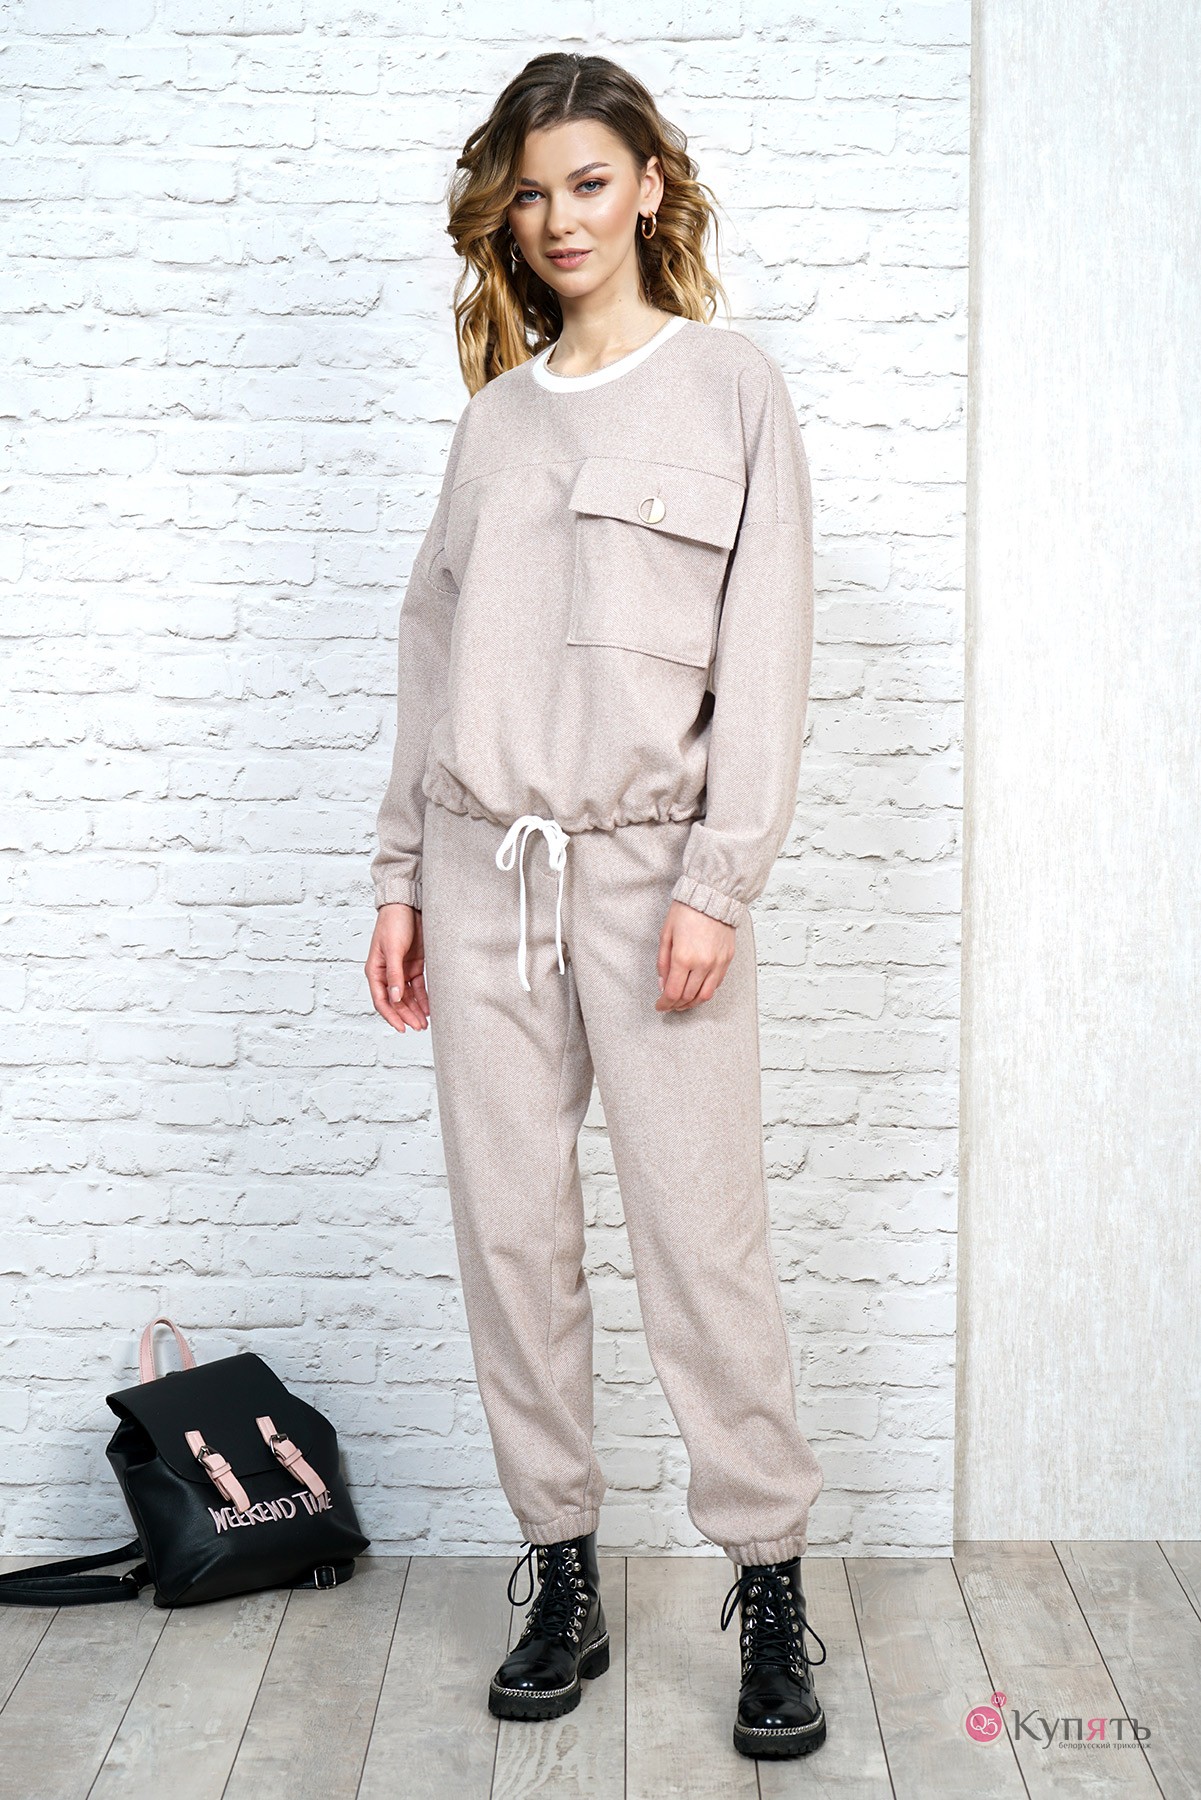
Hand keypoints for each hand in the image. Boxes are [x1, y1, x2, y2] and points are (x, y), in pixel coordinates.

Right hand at [365, 902, 430, 1032]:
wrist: (407, 905)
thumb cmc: (394, 923)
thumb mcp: (393, 949)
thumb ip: (394, 974)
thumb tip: (395, 998)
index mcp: (375, 971)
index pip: (382, 1001)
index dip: (392, 1016)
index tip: (402, 1028)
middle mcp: (387, 974)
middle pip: (396, 1002)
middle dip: (407, 1016)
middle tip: (420, 1027)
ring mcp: (401, 970)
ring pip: (408, 997)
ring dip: (415, 1010)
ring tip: (425, 1023)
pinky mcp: (414, 965)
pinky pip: (418, 987)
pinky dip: (423, 998)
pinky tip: (430, 1009)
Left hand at [655, 900, 735, 1010]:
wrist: (712, 897)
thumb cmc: (686, 911)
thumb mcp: (666, 935)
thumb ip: (663, 963)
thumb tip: (663, 984)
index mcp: (683, 958)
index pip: (673, 993)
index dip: (664, 1004)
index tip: (659, 1006)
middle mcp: (702, 964)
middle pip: (688, 997)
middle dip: (676, 1005)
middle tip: (668, 1005)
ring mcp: (717, 963)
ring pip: (705, 996)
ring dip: (692, 1003)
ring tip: (682, 1003)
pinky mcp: (727, 960)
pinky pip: (716, 984)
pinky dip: (705, 991)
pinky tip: (697, 990)